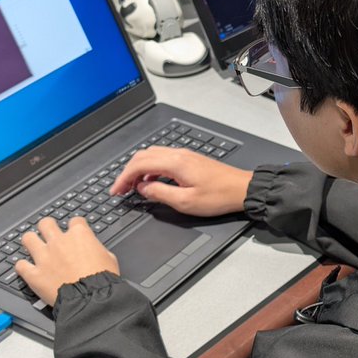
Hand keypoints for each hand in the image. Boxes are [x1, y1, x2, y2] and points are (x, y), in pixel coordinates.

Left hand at [15, 217, 118, 305]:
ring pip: (28, 239)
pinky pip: (20, 266)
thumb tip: (94, 251)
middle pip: (46, 223)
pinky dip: (22, 267)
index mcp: (79, 235)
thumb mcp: (109, 258)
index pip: (75, 220)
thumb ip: (97, 249)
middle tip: (49, 233)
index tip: (75, 232)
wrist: (91, 299)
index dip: (76, 226)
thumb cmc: (102, 280)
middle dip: (48, 227)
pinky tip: (26, 269)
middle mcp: (59, 242)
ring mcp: (44, 257)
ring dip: (31, 242)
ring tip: (33, 246)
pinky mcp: (34, 275)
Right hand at [111, 146, 250, 217]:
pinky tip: (151, 182)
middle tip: (120, 189)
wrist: (242, 189)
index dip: (123, 177)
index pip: (139, 164)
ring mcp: (184, 155)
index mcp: (175, 163)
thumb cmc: (218, 196)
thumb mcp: (186, 202)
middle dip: (127, 172)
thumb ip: (160, 193)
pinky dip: (150, 168)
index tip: (116, 191)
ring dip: (138, 169)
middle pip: (143, 156)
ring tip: (132, 187)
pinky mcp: (189, 160)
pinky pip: (162, 159)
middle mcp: (178, 154)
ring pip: (152, 156)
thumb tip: (143, 188)